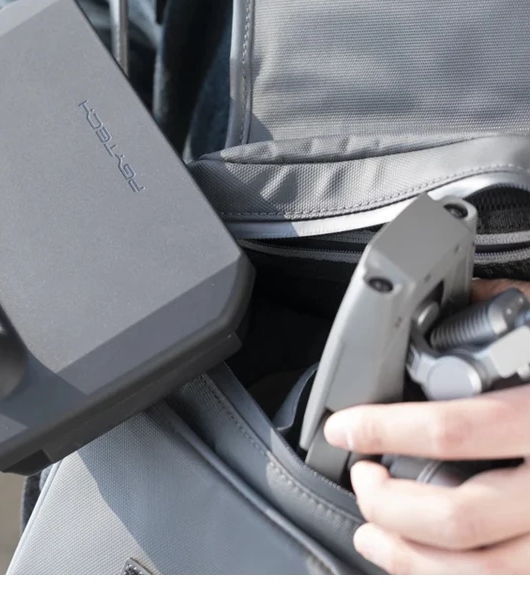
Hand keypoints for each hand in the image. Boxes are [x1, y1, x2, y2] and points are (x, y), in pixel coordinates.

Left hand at [324, 280, 529, 573]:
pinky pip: (501, 586)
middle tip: (363, 479)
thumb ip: (517, 320)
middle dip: (387, 503)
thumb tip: (463, 297)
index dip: (383, 430)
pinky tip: (422, 568)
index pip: (452, 428)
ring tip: (373, 532)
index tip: (345, 427)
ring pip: (476, 574)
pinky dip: (448, 583)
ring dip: (406, 559)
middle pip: (457, 517)